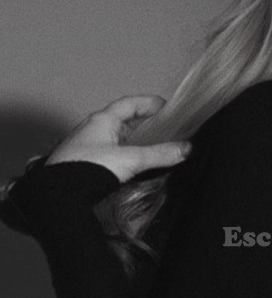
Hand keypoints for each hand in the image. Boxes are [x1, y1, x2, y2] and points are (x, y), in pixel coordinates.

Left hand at [44, 96, 190, 184]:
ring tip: (150, 147)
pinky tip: (130, 165)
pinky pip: (107, 151)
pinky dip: (122, 153)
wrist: (59, 194)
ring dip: (132, 139)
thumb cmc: (88, 169)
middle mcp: (92, 129)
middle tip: (161, 127)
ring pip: (114, 136)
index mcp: (102, 120)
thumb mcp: (131, 159)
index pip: (129, 103)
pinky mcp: (83, 162)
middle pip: (122, 119)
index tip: (164, 107)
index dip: (148, 103)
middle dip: (142, 122)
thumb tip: (185, 149)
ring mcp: (86, 145)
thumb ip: (159, 155)